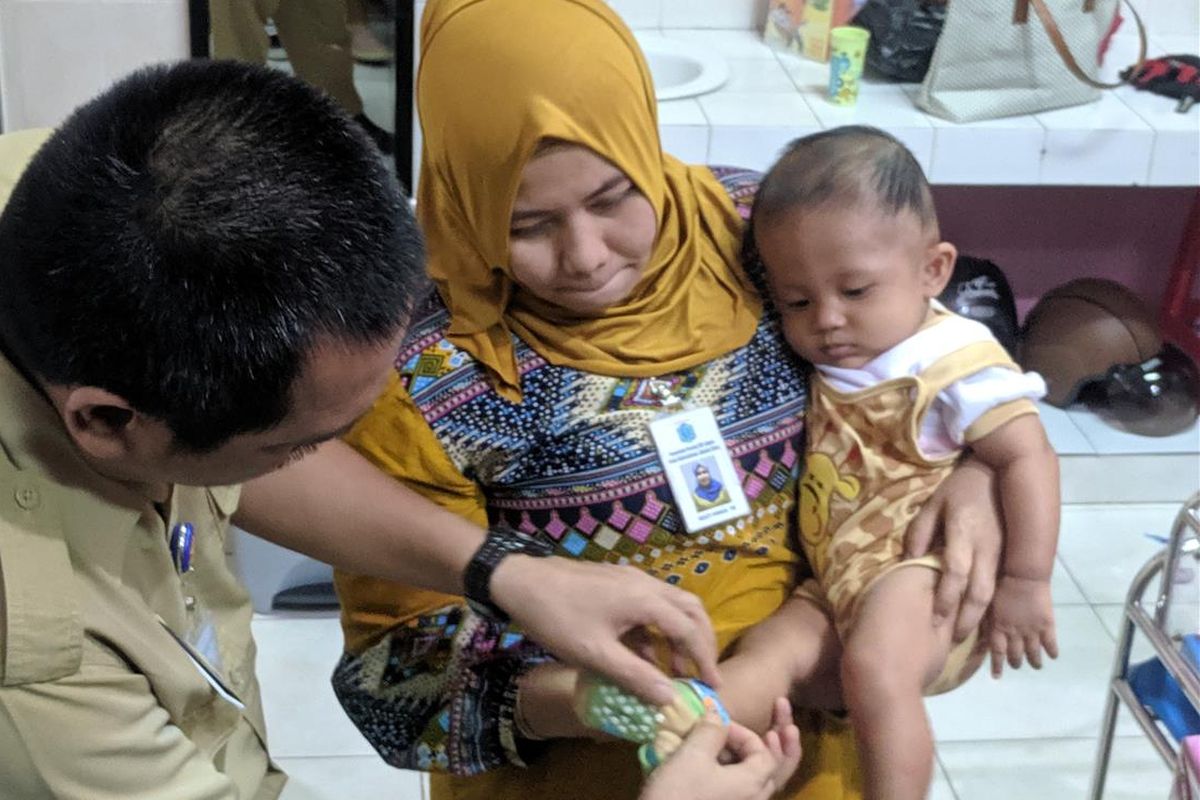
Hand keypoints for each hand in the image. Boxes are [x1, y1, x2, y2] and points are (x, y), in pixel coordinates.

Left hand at [492, 556, 718, 705]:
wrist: (519, 580)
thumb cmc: (557, 617)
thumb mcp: (595, 654)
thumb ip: (635, 676)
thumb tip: (670, 698)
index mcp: (645, 600)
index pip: (689, 629)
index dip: (703, 659)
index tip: (712, 685)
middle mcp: (645, 584)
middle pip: (689, 610)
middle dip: (700, 642)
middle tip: (702, 673)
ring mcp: (630, 579)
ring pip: (670, 605)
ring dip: (677, 636)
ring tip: (673, 670)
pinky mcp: (616, 581)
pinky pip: (649, 605)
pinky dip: (655, 629)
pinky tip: (643, 654)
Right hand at [639, 698, 801, 799]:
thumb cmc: (678, 793)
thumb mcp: (692, 755)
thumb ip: (710, 730)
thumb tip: (717, 715)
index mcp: (753, 784)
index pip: (767, 752)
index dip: (746, 733)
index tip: (719, 726)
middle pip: (772, 770)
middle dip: (770, 746)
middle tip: (766, 729)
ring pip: (756, 783)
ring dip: (751, 761)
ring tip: (735, 747)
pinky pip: (741, 793)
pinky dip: (737, 775)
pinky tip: (718, 767)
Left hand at [906, 457, 1001, 642]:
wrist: (1001, 474)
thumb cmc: (960, 490)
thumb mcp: (934, 504)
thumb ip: (920, 532)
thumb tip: (909, 560)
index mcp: (964, 534)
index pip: (956, 573)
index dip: (946, 598)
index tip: (936, 618)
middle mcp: (986, 549)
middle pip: (980, 592)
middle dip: (967, 619)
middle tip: (952, 639)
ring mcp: (1002, 554)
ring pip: (994, 594)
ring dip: (982, 618)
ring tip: (967, 636)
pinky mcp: (1009, 557)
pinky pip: (1001, 587)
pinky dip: (993, 607)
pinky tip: (984, 620)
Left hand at [987, 575, 1058, 677]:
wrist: (1023, 577)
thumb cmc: (1001, 585)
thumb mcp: (988, 604)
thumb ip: (986, 620)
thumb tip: (978, 631)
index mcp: (998, 628)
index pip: (997, 652)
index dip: (997, 666)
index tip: (997, 677)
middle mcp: (1014, 634)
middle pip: (1015, 655)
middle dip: (1015, 662)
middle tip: (1017, 665)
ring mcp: (1032, 631)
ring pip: (1033, 653)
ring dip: (1034, 661)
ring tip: (1036, 665)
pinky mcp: (1047, 626)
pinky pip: (1050, 644)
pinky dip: (1052, 651)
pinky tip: (1053, 656)